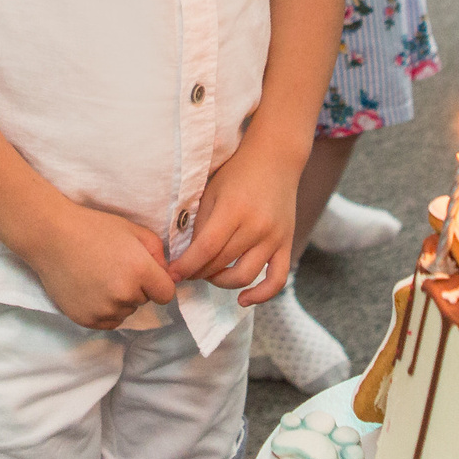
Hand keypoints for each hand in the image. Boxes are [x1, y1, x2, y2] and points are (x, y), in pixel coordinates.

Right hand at [28, 202, 178, 329]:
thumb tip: (166, 274)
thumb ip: (158, 252)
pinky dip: (104, 309)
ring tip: (100, 276)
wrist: (52, 236)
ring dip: (119, 299)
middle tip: (114, 267)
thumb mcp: (133, 230)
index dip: (158, 283)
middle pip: (144, 301)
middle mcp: (124, 295)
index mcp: (140, 271)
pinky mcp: (87, 320)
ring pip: (125, 311)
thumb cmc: (94, 228)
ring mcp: (104, 310)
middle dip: (136, 287)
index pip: (166, 294)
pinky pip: (108, 321)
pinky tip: (91, 288)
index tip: (146, 274)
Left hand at [167, 137, 302, 306]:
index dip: (186, 266)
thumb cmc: (238, 172)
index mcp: (233, 210)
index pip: (206, 249)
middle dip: (199, 273)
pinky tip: (243, 299)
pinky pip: (277, 279)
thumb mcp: (213, 192)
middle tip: (187, 272)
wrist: (275, 158)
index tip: (171, 275)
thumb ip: (201, 224)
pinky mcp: (286, 243)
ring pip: (244, 276)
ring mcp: (273, 237)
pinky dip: (261, 295)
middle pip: (222, 264)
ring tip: (210, 276)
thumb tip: (187, 257)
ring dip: (221, 283)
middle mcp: (255, 226)